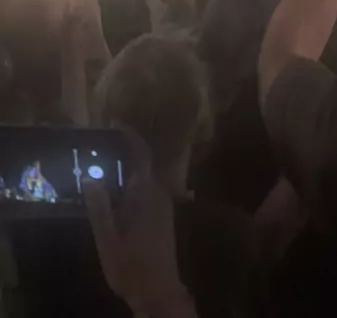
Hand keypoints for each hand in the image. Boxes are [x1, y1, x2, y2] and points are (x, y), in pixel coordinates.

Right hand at [85, 135, 193, 316]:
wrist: (159, 292)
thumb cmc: (131, 265)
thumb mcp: (107, 239)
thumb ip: (99, 206)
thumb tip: (90, 176)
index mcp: (145, 193)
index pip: (141, 153)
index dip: (129, 135)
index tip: (114, 125)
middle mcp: (159, 193)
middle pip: (144, 162)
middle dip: (126, 151)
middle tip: (103, 146)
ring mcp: (165, 204)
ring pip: (147, 176)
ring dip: (130, 167)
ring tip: (107, 166)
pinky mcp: (165, 215)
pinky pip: (150, 188)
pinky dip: (135, 181)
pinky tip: (119, 191)